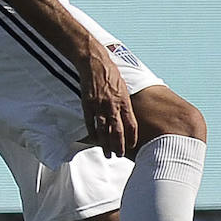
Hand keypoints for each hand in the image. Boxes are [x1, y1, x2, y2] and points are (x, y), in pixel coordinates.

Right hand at [77, 37, 137, 157]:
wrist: (95, 64)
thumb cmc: (111, 74)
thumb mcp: (124, 87)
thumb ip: (125, 102)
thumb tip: (128, 115)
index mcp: (124, 101)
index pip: (131, 124)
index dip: (132, 137)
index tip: (132, 146)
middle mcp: (113, 105)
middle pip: (117, 130)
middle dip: (119, 145)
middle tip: (119, 155)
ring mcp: (100, 106)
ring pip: (103, 130)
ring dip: (106, 144)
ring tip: (107, 154)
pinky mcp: (88, 104)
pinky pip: (90, 122)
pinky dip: (92, 132)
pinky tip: (93, 140)